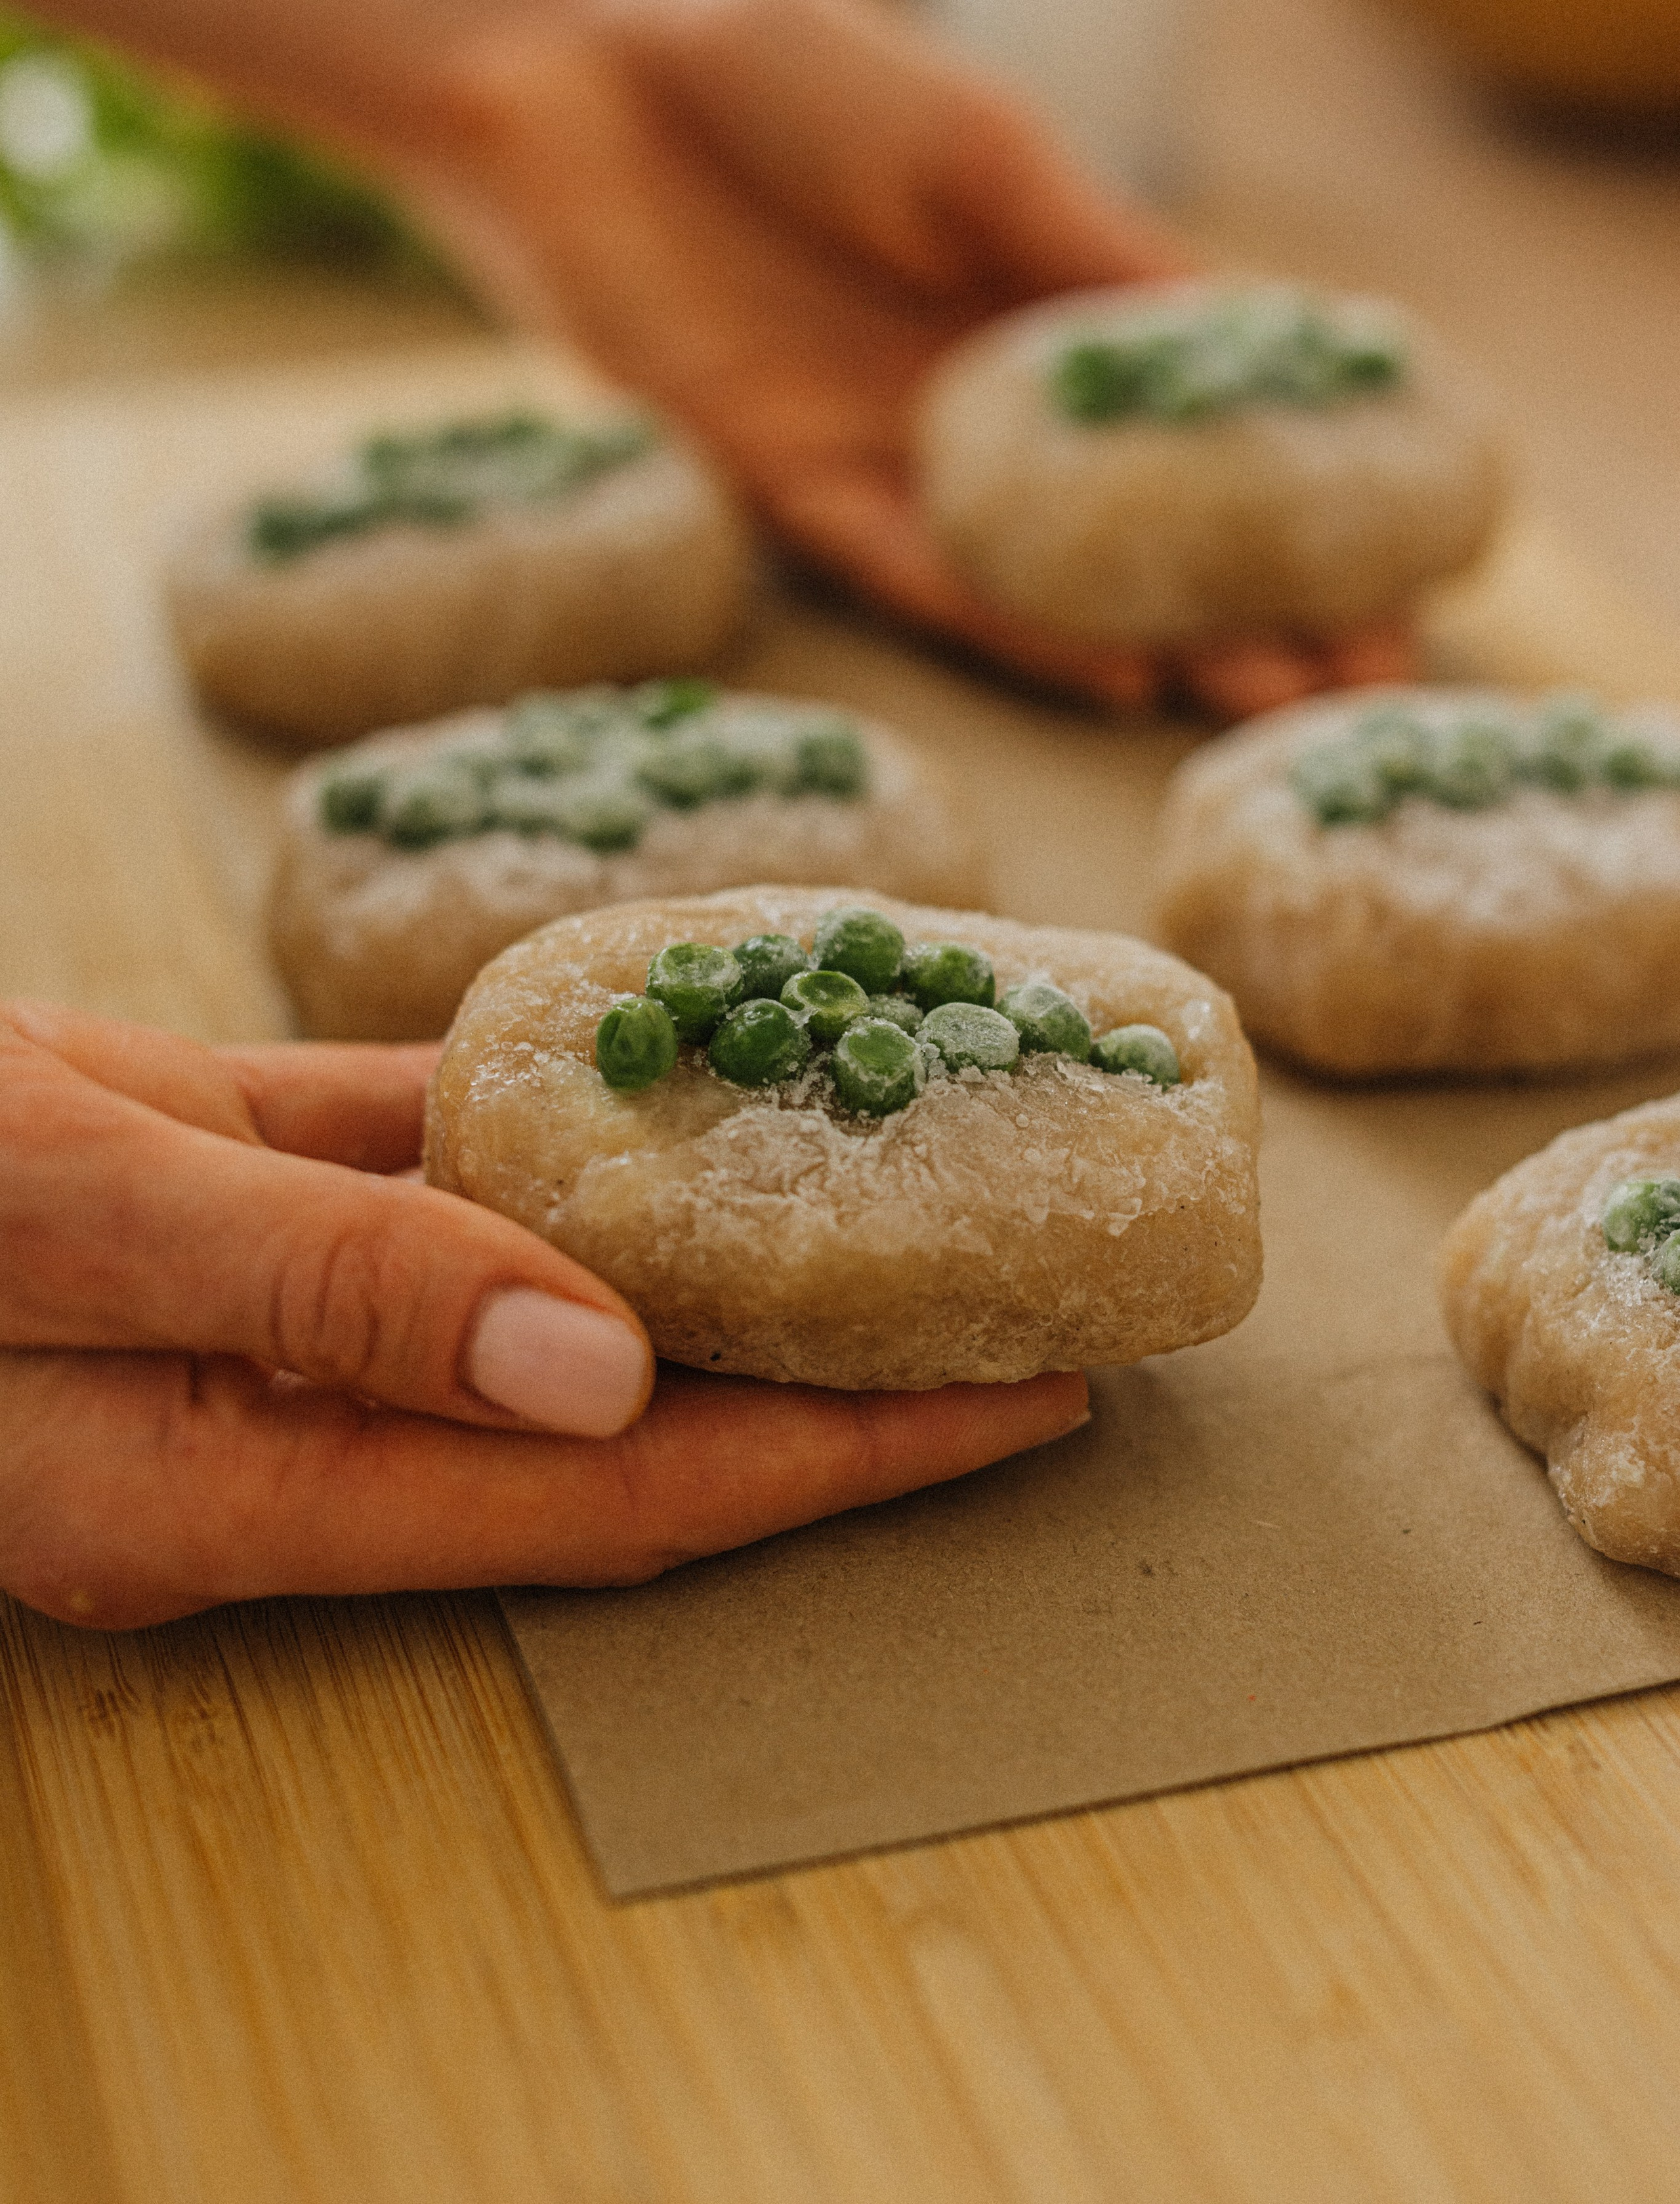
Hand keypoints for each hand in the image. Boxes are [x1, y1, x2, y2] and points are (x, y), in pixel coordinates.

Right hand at [0, 1003, 1088, 1628]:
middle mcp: (275, 1416)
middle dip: (826, 1384)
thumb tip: (598, 1361)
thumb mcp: (60, 1212)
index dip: (827, 1461)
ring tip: (906, 1206)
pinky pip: (442, 1167)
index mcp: (230, 1486)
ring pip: (546, 1287)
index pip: (605, 1501)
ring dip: (719, 1255)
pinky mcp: (234, 1181)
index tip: (1014, 1408)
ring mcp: (263, 1304)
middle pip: (610, 1421)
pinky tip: (685, 1081)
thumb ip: (325, 1286)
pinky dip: (569, 1129)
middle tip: (1026, 1317)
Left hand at [412, 0, 1419, 715]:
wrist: (577, 70)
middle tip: (1358, 686)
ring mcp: (889, 446)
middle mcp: (974, 391)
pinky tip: (1107, 675)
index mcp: (1039, 290)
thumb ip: (1091, 252)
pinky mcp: (789, 485)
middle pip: (1132, 519)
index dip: (1298, 491)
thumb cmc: (784, 63)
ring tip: (1259, 702)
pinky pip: (914, 575)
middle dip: (1247, 599)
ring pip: (1040, 575)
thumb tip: (1246, 338)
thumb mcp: (976, 141)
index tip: (1398, 563)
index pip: (1197, 416)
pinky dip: (1007, 627)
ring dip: (1152, 643)